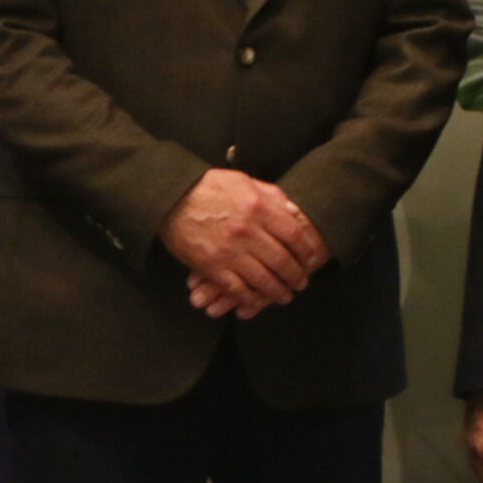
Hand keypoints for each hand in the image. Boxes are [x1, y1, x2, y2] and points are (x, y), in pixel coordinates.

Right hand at [160, 168, 327, 318]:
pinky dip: (250, 299)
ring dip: (278, 292)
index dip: (307, 250)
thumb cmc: (207, 187)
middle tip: (301, 282)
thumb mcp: (243, 181)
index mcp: (258, 207)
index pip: (294, 234)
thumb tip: (294, 212)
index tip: (312, 258)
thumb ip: (271, 196)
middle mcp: (247, 231)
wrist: (170, 198)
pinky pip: (237, 289)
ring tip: (285, 296)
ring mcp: (229, 252)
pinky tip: (257, 301)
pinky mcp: (212, 267)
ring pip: (264, 279)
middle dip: (296, 276)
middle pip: (283, 261)